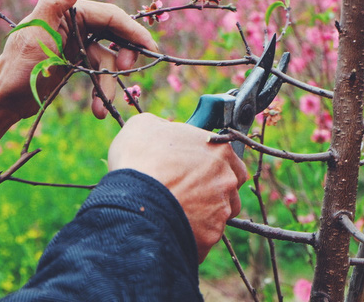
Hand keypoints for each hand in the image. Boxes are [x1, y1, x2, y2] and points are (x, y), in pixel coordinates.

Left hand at [0, 0, 158, 118]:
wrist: (4, 100)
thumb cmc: (18, 66)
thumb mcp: (37, 31)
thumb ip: (57, 0)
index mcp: (69, 12)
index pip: (111, 17)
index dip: (133, 31)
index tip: (149, 47)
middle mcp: (76, 25)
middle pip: (115, 36)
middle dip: (125, 55)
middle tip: (127, 70)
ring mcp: (78, 45)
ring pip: (108, 60)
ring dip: (109, 83)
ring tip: (104, 104)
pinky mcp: (78, 63)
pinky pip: (100, 74)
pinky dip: (102, 91)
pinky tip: (98, 108)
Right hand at [107, 113, 247, 261]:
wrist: (133, 200)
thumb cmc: (140, 159)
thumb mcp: (145, 126)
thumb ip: (164, 127)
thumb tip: (163, 130)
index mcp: (220, 151)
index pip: (230, 160)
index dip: (212, 167)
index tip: (195, 172)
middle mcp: (228, 180)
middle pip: (229, 189)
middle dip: (213, 192)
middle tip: (187, 194)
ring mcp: (222, 210)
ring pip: (219, 215)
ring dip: (204, 215)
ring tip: (177, 214)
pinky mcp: (210, 236)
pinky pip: (204, 237)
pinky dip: (191, 235)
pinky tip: (171, 229)